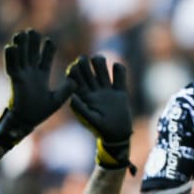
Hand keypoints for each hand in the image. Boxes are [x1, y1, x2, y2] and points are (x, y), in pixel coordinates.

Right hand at [0, 30, 74, 149]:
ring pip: (21, 57)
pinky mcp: (15, 80)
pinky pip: (12, 66)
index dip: (47, 51)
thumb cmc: (41, 111)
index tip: (49, 40)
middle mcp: (31, 74)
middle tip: (32, 30)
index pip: (44, 60)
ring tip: (21, 33)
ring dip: (21, 46)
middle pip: (31, 55)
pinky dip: (11, 57)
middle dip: (32, 43)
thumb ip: (66, 90)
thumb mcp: (58, 99)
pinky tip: (10, 46)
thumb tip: (76, 81)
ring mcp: (22, 76)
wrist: (27, 121)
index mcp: (41, 77)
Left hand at [66, 55, 133, 170]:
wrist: (118, 134)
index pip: (77, 80)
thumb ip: (81, 109)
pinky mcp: (121, 92)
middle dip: (85, 64)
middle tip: (84, 59)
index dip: (74, 71)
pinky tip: (117, 67)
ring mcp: (108, 90)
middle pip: (89, 72)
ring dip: (100, 63)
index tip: (73, 65)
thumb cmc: (101, 129)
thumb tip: (72, 97)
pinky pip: (120, 77)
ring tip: (99, 59)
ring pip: (103, 72)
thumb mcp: (90, 120)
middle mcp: (95, 91)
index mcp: (85, 96)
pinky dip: (119, 70)